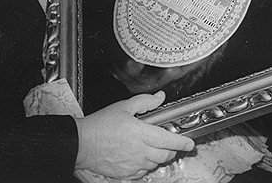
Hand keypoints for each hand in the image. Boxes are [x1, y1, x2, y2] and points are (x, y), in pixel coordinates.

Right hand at [74, 91, 194, 179]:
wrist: (82, 143)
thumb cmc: (100, 125)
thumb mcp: (124, 106)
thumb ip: (145, 102)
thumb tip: (159, 97)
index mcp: (142, 133)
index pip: (169, 140)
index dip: (183, 142)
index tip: (189, 143)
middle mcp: (140, 151)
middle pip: (166, 155)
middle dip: (171, 149)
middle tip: (168, 141)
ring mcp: (134, 164)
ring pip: (156, 163)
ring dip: (158, 156)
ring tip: (151, 146)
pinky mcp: (126, 173)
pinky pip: (143, 171)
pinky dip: (146, 164)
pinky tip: (140, 156)